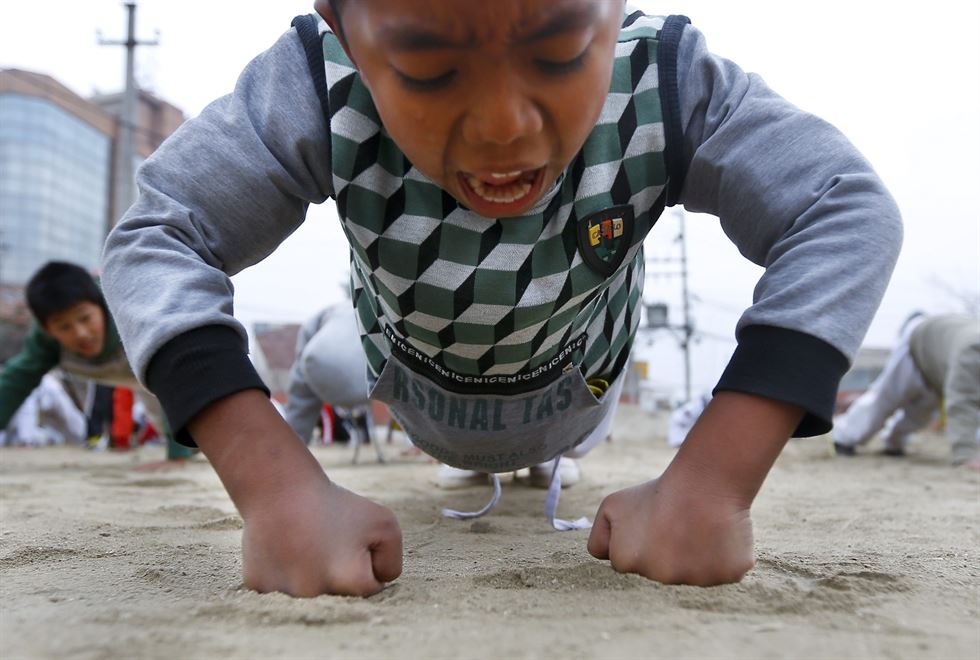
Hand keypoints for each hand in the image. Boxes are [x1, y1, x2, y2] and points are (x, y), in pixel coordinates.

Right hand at [242, 477, 401, 596]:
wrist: (280, 485)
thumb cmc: (336, 504)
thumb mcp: (385, 524)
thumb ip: (391, 561)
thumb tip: (376, 586)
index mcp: (351, 581)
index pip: (371, 587)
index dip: (366, 560)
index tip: (351, 541)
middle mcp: (316, 593)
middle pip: (338, 594)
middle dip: (336, 570)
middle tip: (324, 540)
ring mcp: (283, 592)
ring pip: (307, 593)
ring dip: (307, 573)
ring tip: (302, 541)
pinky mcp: (258, 586)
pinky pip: (279, 588)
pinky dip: (282, 571)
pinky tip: (281, 547)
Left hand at [587, 477, 753, 585]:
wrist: (703, 480)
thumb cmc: (658, 491)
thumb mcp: (612, 507)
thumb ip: (600, 538)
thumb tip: (608, 561)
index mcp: (626, 562)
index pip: (631, 562)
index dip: (642, 541)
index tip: (653, 523)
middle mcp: (658, 577)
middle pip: (662, 570)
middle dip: (668, 551)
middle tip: (678, 523)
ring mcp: (693, 579)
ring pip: (694, 572)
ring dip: (696, 555)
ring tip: (699, 525)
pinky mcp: (726, 575)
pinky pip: (724, 571)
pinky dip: (723, 556)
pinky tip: (719, 533)